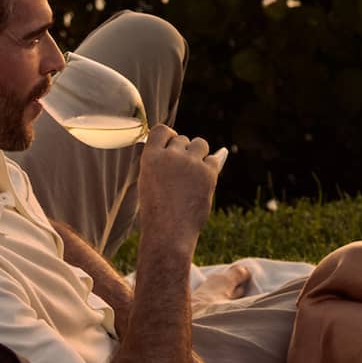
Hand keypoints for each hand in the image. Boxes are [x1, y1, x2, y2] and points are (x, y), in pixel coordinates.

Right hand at [136, 125, 222, 252]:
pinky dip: (210, 166)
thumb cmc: (156, 210)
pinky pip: (214, 159)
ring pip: (200, 144)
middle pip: (182, 139)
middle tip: (181, 173)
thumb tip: (171, 139)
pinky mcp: (208, 173)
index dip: (169, 136)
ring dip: (199, 153)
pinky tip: (204, 179)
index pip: (162, 130)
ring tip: (193, 172)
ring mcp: (190, 163)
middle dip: (184, 152)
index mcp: (150, 157)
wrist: (169, 232)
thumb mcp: (148, 180)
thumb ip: (157, 160)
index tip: (171, 146)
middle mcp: (171, 156)